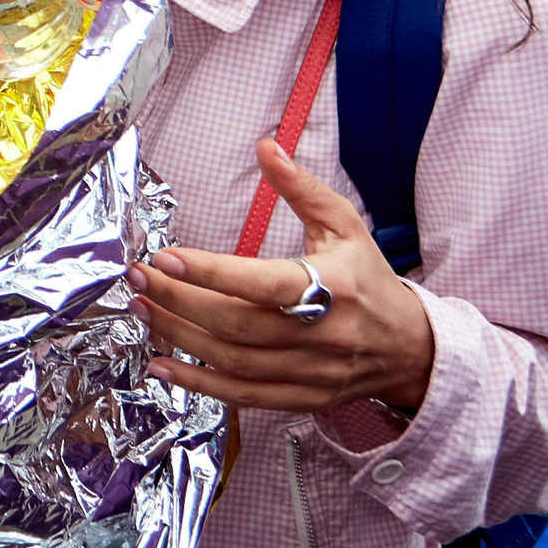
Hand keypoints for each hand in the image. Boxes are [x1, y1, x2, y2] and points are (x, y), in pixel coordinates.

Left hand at [129, 140, 435, 413]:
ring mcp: (309, 373)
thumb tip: (266, 147)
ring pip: (231, 360)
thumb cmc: (369, 279)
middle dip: (178, 301)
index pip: (261, 283)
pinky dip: (197, 384)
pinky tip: (160, 365)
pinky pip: (241, 397)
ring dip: (178, 337)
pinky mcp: (299, 399)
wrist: (409, 347)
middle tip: (139, 277)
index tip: (165, 257)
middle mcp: (319, 334)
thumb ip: (302, 188)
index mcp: (333, 286)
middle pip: (235, 324)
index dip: (210, 273)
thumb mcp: (345, 225)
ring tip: (143, 309)